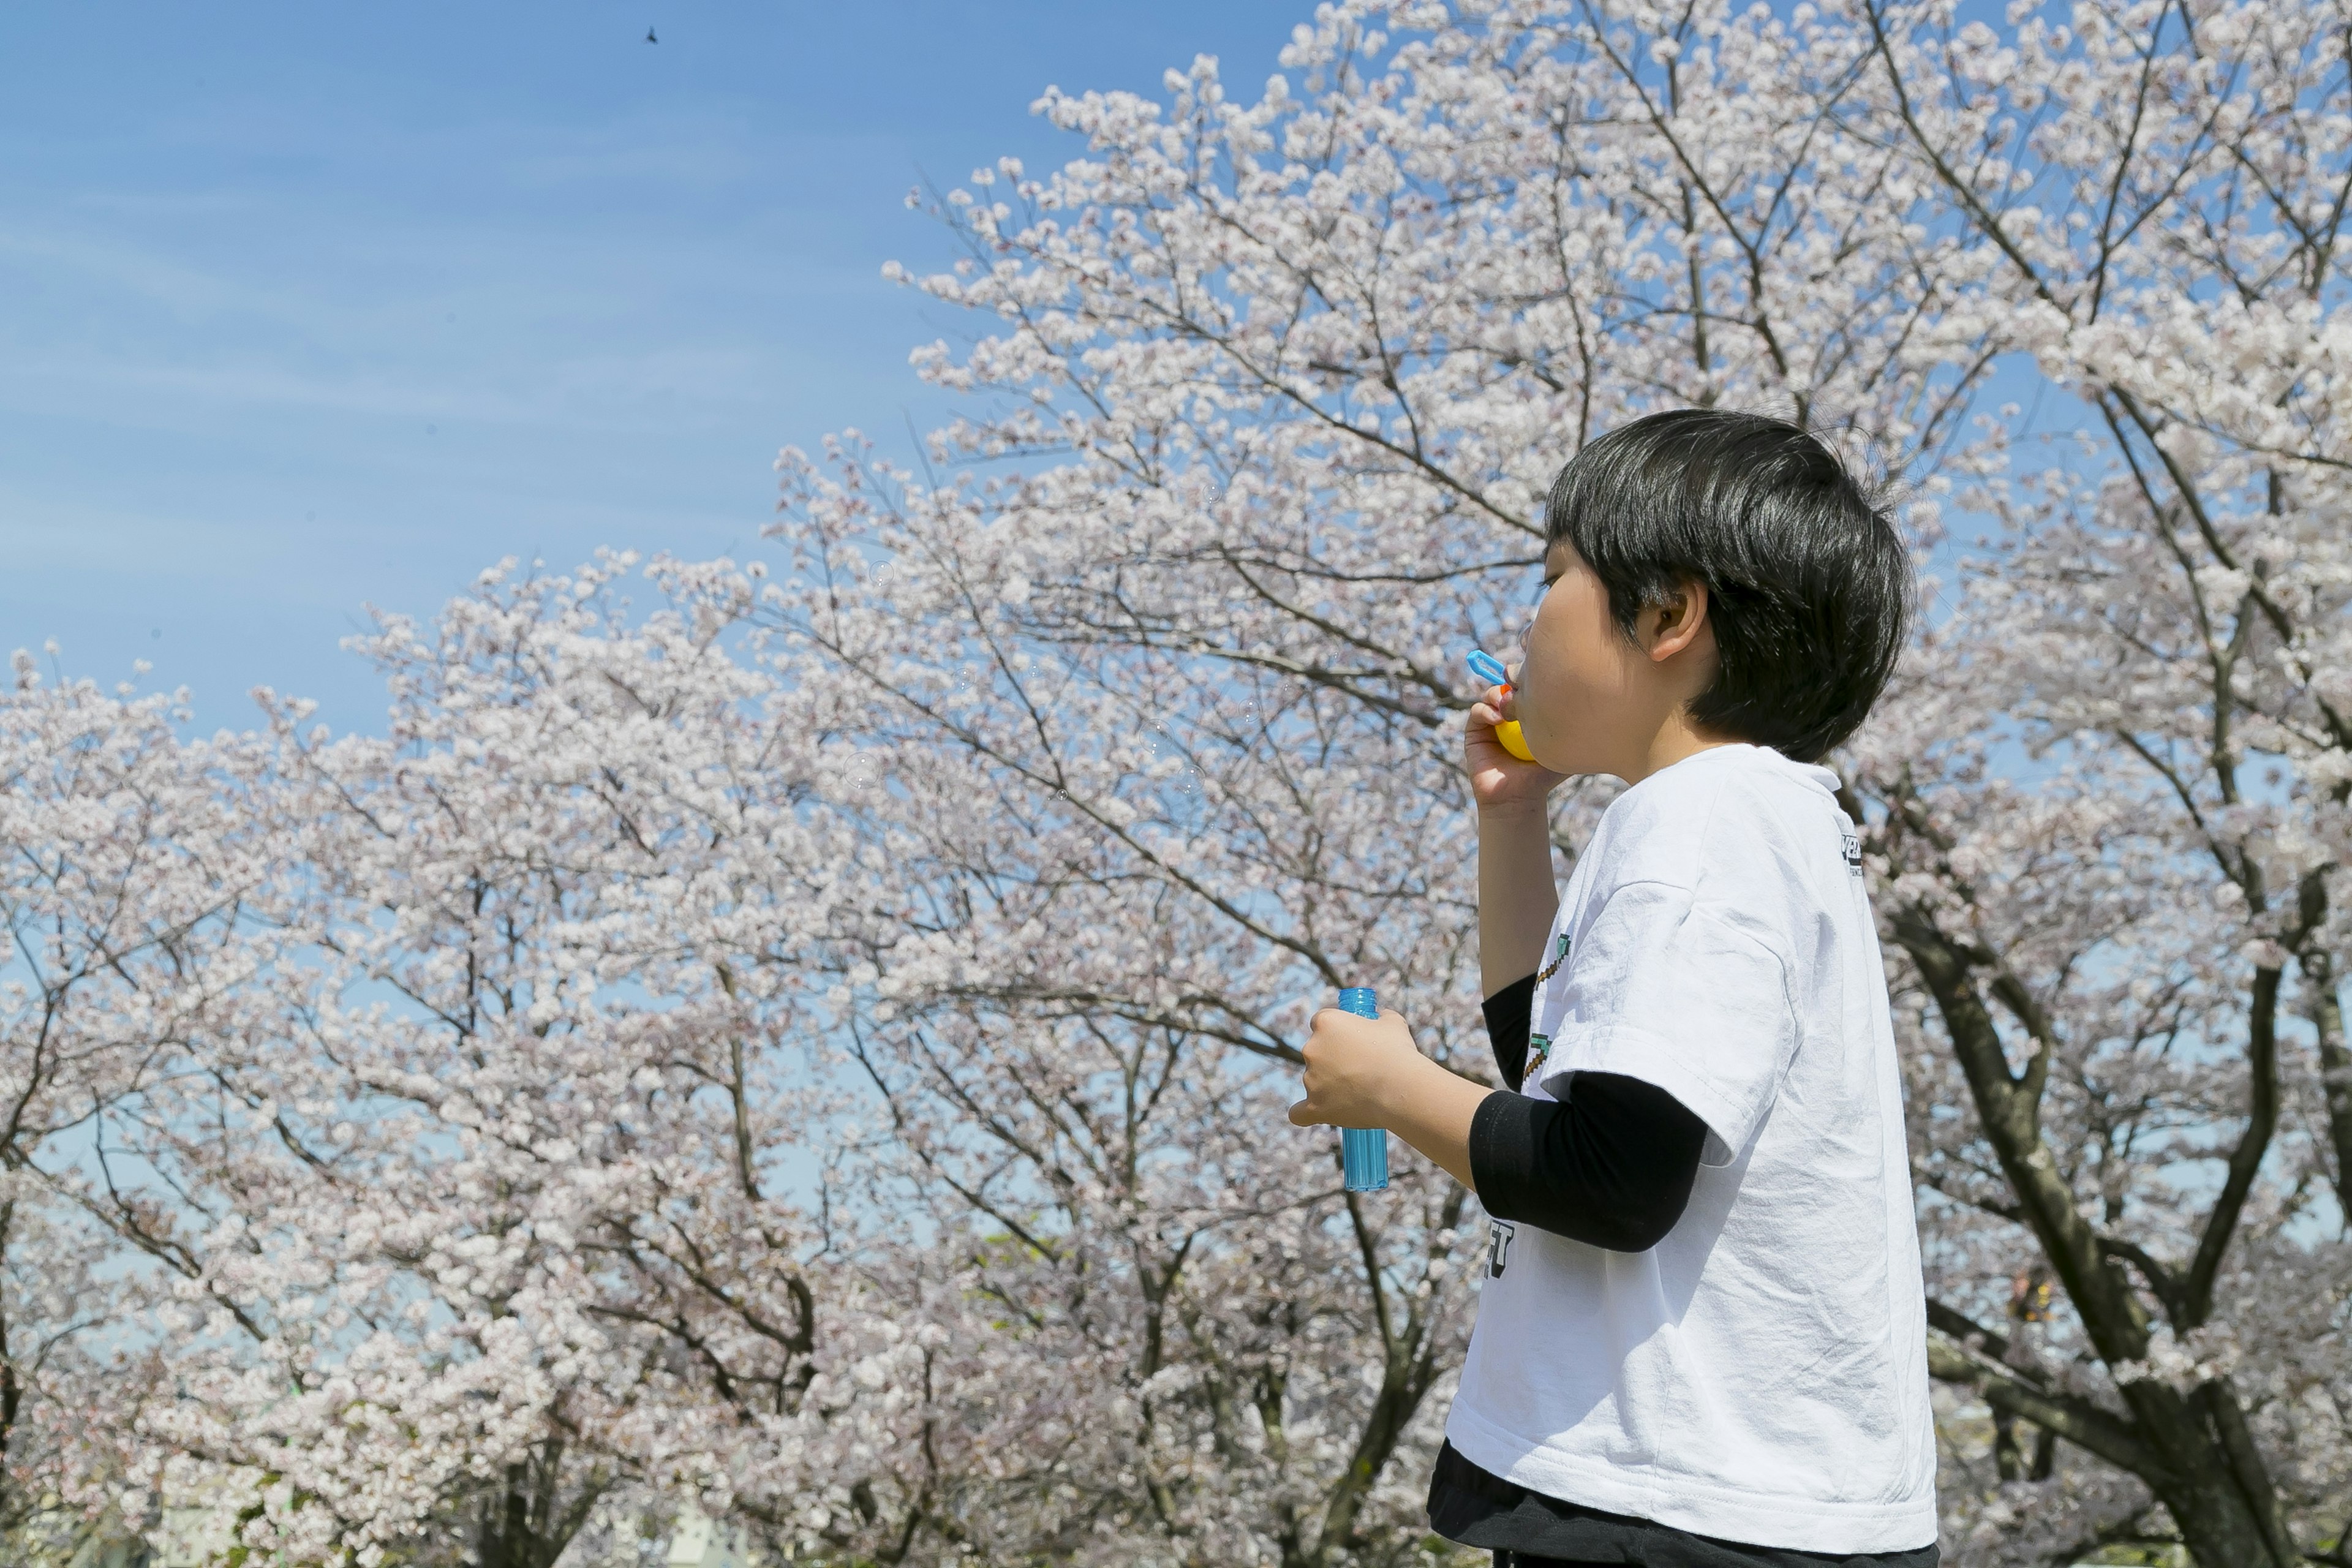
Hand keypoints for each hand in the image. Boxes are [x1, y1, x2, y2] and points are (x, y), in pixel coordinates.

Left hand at [1287, 1005, 1428, 1130]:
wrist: (1402, 1089)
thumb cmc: (1398, 1053)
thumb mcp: (1393, 1024)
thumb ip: (1381, 1017)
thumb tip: (1381, 1016)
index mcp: (1326, 1023)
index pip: (1321, 1022)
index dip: (1336, 1032)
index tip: (1350, 1041)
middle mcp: (1311, 1049)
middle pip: (1315, 1051)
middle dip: (1332, 1059)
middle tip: (1359, 1068)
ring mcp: (1310, 1079)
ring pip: (1313, 1080)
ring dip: (1329, 1085)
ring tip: (1360, 1093)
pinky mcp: (1314, 1107)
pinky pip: (1299, 1113)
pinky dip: (1306, 1113)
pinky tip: (1316, 1112)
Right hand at [1466, 676, 1567, 809]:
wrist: (1517, 799)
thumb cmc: (1541, 778)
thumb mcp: (1562, 752)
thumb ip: (1575, 734)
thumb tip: (1596, 714)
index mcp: (1527, 718)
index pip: (1527, 691)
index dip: (1530, 681)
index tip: (1538, 682)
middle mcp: (1509, 718)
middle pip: (1507, 687)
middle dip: (1512, 682)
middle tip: (1520, 686)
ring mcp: (1490, 724)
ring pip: (1490, 696)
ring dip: (1496, 694)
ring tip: (1507, 704)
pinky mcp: (1474, 733)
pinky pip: (1476, 712)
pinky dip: (1485, 711)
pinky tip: (1497, 720)